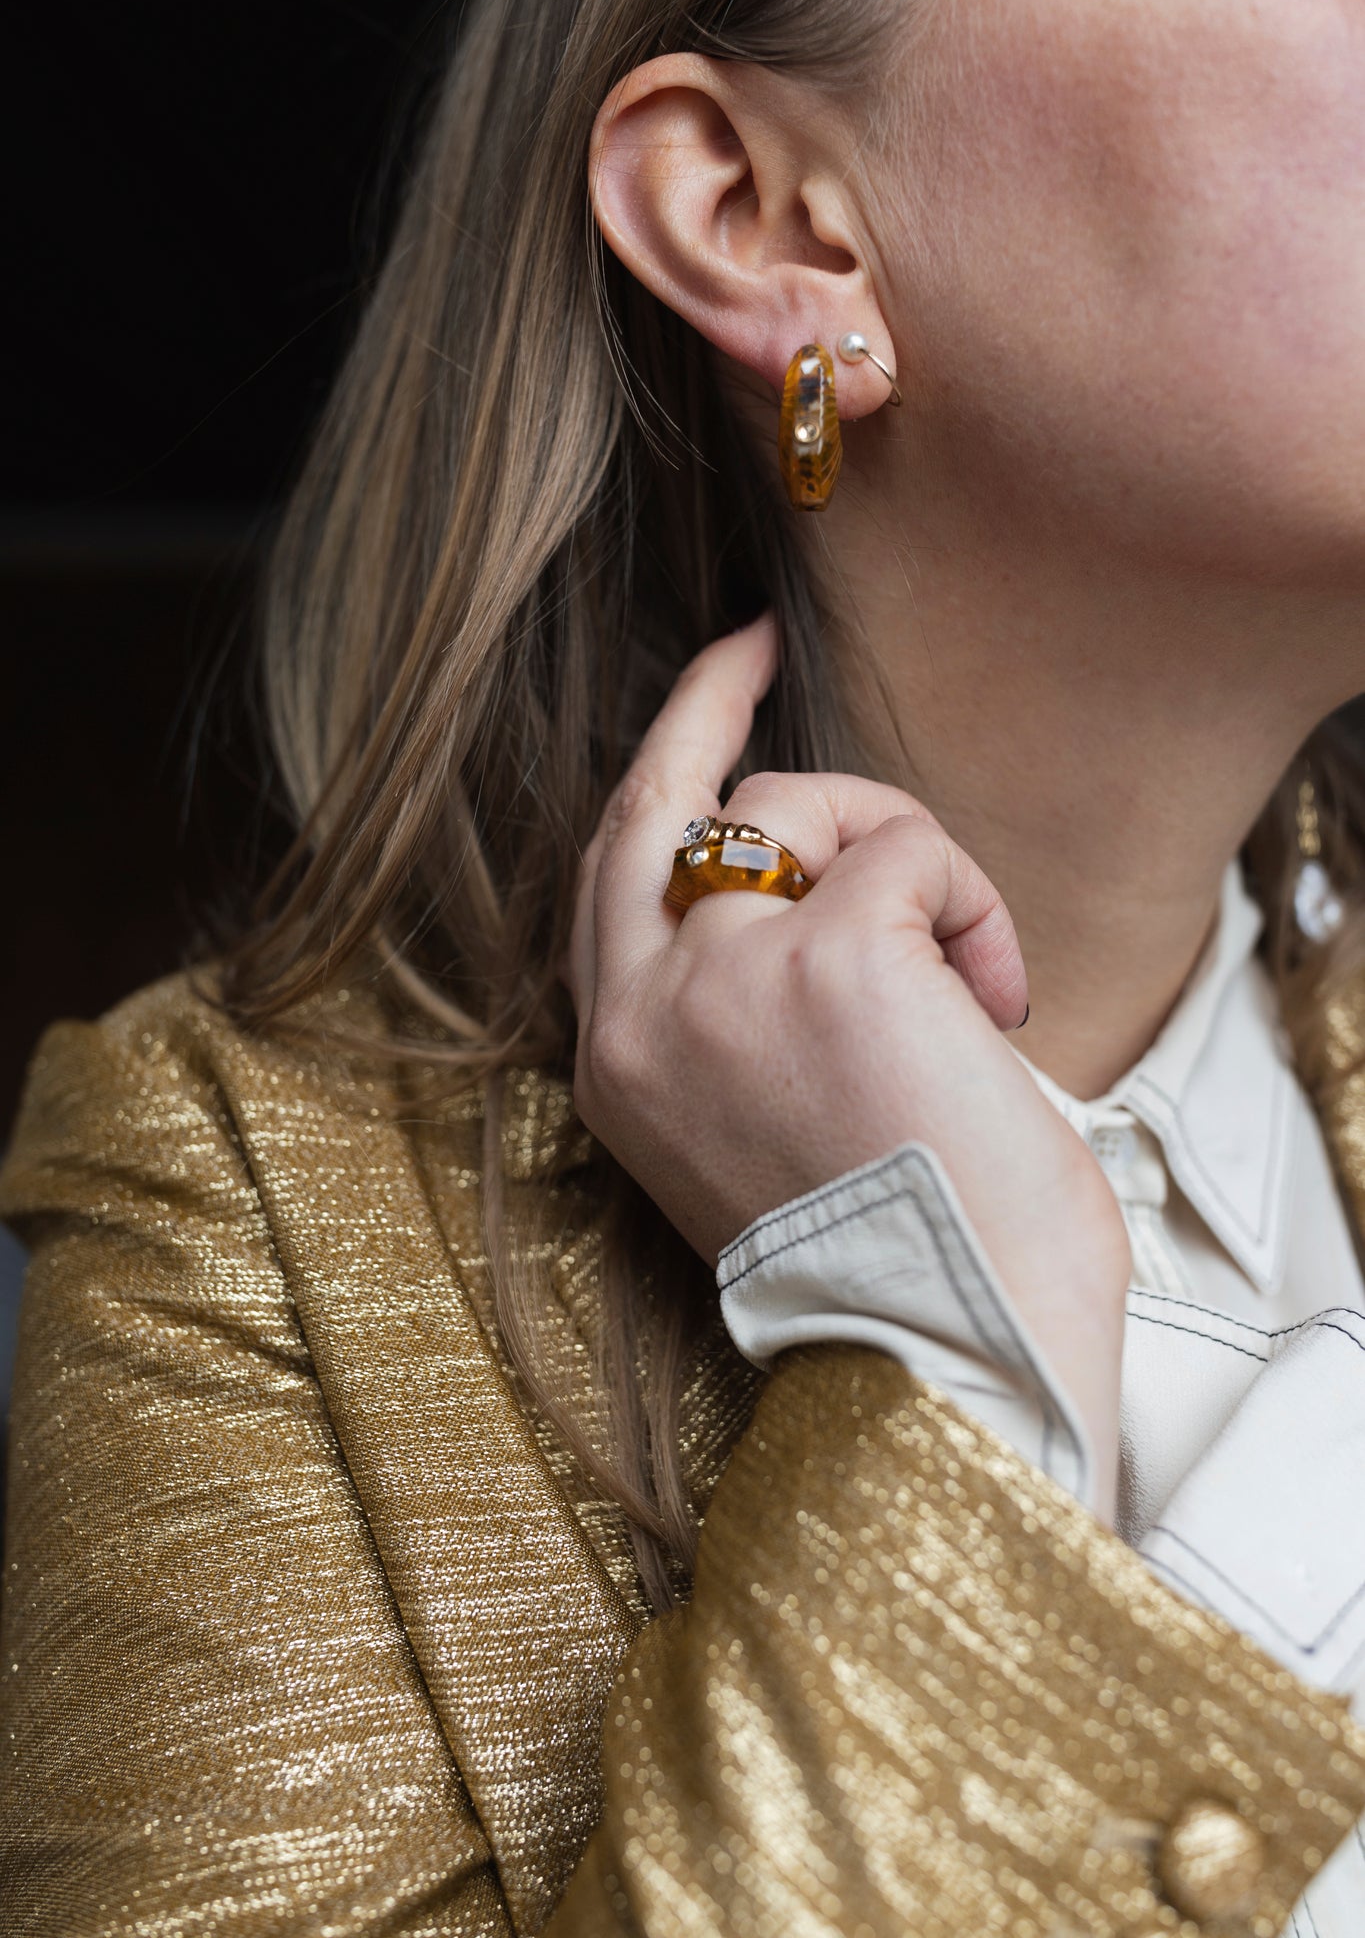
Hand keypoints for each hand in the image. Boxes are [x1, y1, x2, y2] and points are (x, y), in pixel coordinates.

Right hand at [564, 614, 1130, 1520]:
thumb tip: (798, 895)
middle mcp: (640, 1018)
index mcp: (619, 1072)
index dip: (655, 790)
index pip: (609, 889)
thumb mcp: (755, 1134)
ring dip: (903, 857)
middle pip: (650, 805)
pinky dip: (969, 902)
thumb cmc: (892, 1263)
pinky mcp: (825, 955)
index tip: (704, 719)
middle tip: (751, 640)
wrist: (951, 1357)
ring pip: (797, 810)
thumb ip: (734, 1013)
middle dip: (698, 704)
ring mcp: (720, 979)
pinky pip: (905, 851)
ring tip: (969, 978)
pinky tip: (994, 1003)